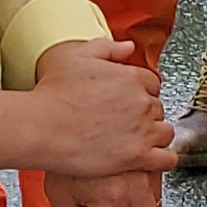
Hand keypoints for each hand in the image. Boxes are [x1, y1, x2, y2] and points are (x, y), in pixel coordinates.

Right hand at [0, 39, 175, 179]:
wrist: (40, 127)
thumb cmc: (52, 94)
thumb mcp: (77, 56)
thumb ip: (108, 48)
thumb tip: (128, 47)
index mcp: (130, 77)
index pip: (152, 84)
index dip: (140, 93)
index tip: (130, 102)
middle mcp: (141, 102)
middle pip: (157, 108)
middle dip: (145, 115)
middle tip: (127, 123)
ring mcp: (141, 130)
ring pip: (165, 132)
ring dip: (154, 136)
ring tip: (137, 141)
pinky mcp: (137, 156)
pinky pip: (166, 159)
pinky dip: (162, 159)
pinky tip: (149, 160)